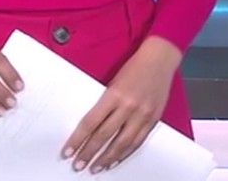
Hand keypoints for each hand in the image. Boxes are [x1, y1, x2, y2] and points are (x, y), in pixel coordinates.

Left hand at [63, 37, 181, 172]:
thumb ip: (104, 104)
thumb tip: (89, 127)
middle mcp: (129, 106)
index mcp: (115, 94)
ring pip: (122, 143)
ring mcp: (143, 114)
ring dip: (107, 158)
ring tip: (95, 168)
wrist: (160, 58)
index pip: (91, 123)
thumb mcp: (113, 82)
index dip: (77, 140)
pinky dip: (125, 153)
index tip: (68, 151)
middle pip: (104, 135)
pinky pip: (138, 141)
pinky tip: (115, 160)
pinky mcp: (153, 119)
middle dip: (89, 153)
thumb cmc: (134, 67)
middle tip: (78, 165)